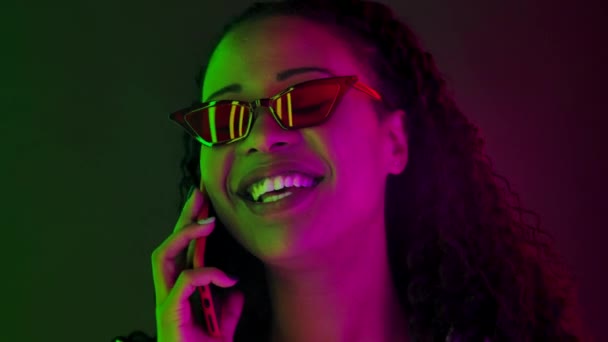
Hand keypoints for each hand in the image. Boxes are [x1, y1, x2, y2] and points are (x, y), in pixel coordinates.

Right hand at [151, 188, 243, 341]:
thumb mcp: (223, 327)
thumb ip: (228, 307)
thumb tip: (236, 289)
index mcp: (181, 293)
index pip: (182, 252)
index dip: (191, 226)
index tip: (206, 205)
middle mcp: (169, 294)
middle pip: (168, 246)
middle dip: (183, 218)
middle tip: (200, 196)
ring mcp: (166, 304)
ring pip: (163, 257)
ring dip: (185, 235)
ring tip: (208, 223)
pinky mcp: (169, 316)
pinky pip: (185, 283)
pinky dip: (206, 274)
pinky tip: (227, 276)